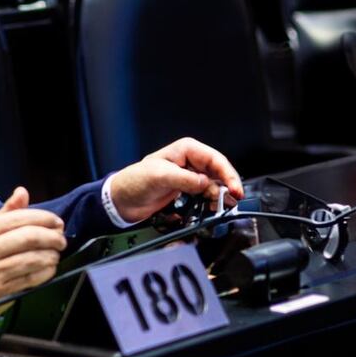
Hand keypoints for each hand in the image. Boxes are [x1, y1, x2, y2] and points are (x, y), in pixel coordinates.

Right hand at [0, 187, 65, 341]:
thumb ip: (3, 213)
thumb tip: (22, 192)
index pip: (19, 218)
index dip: (44, 218)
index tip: (56, 222)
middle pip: (29, 237)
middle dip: (52, 236)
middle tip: (61, 238)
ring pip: (33, 259)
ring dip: (51, 255)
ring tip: (55, 253)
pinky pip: (31, 279)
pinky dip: (46, 272)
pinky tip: (49, 267)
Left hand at [110, 137, 244, 223]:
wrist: (122, 200)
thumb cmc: (134, 181)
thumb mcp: (160, 177)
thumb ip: (185, 179)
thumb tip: (206, 183)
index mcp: (186, 149)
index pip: (215, 159)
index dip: (227, 174)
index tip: (234, 189)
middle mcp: (190, 160)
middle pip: (218, 171)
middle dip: (227, 185)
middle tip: (232, 200)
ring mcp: (189, 175)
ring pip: (215, 183)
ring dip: (221, 194)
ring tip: (223, 205)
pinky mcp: (187, 189)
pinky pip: (206, 193)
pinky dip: (211, 200)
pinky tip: (212, 207)